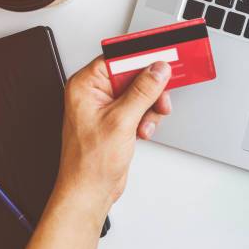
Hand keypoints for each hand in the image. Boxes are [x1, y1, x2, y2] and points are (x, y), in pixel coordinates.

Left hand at [55, 57, 171, 214]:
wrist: (90, 191)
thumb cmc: (89, 162)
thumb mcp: (121, 121)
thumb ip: (143, 91)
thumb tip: (158, 70)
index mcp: (85, 86)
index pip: (117, 58)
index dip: (141, 58)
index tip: (162, 57)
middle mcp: (94, 93)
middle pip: (132, 75)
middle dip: (149, 89)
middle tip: (160, 98)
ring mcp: (106, 107)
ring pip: (140, 92)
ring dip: (149, 107)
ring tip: (145, 123)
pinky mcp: (117, 119)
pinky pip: (139, 107)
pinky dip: (146, 118)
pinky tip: (142, 131)